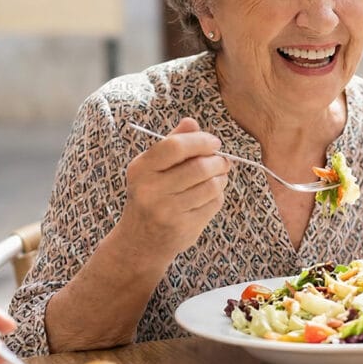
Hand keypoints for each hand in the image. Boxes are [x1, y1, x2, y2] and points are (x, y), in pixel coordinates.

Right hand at [122, 118, 229, 255]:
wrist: (140, 241)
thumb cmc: (150, 195)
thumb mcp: (151, 168)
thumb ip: (172, 142)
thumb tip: (192, 122)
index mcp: (141, 169)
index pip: (175, 146)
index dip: (201, 141)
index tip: (214, 142)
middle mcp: (150, 190)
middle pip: (199, 167)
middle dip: (218, 160)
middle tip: (223, 160)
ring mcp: (167, 211)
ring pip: (211, 186)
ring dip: (221, 178)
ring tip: (218, 176)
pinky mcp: (183, 227)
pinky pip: (213, 204)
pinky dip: (218, 195)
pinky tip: (210, 194)